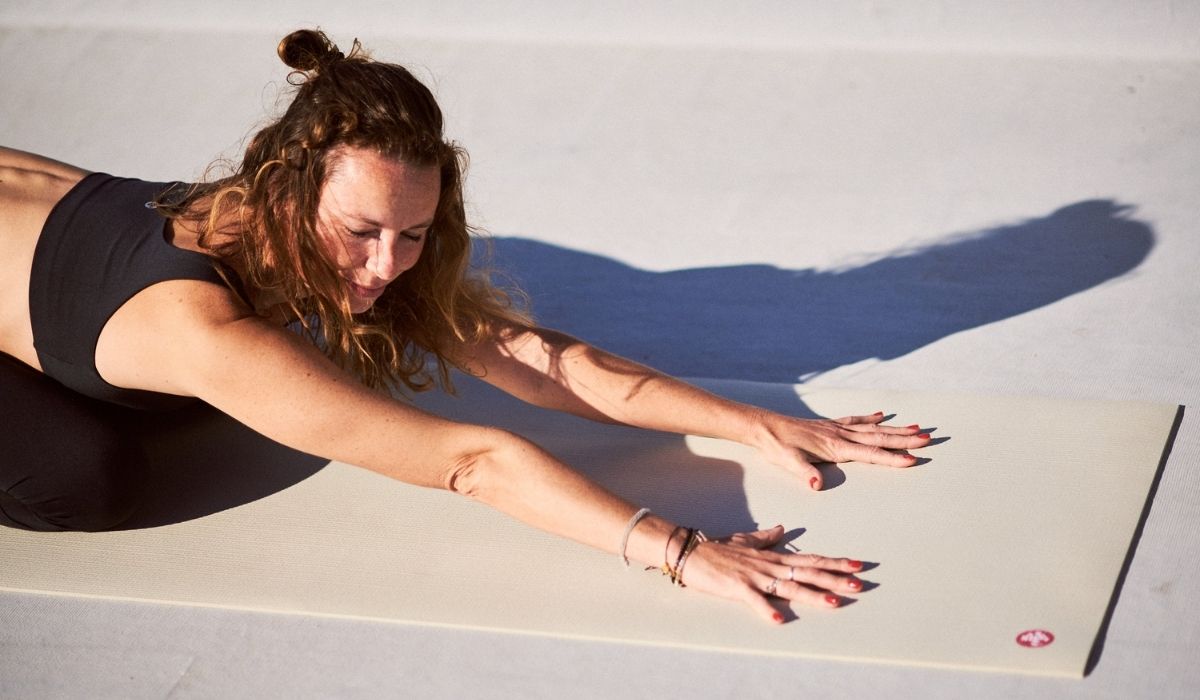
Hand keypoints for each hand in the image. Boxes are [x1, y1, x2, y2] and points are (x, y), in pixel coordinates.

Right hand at [679, 525, 864, 623]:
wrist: (691, 551)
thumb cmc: (717, 549)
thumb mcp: (745, 541)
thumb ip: (765, 538)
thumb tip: (782, 529)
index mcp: (773, 557)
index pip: (810, 559)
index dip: (834, 563)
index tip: (857, 564)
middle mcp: (769, 565)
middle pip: (808, 572)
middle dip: (835, 578)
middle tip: (859, 583)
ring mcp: (755, 576)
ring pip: (789, 586)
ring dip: (812, 595)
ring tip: (834, 602)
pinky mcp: (737, 587)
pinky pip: (755, 600)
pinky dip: (767, 609)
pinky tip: (779, 619)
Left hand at [751, 410, 930, 489]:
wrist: (763, 426)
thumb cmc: (776, 446)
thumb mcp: (787, 462)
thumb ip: (804, 473)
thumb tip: (817, 486)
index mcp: (834, 447)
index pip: (869, 454)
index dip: (891, 458)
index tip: (912, 459)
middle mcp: (839, 435)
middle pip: (878, 438)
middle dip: (904, 440)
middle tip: (929, 439)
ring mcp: (835, 428)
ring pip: (871, 428)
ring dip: (895, 429)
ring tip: (917, 428)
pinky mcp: (828, 425)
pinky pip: (855, 420)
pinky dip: (870, 418)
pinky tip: (882, 414)